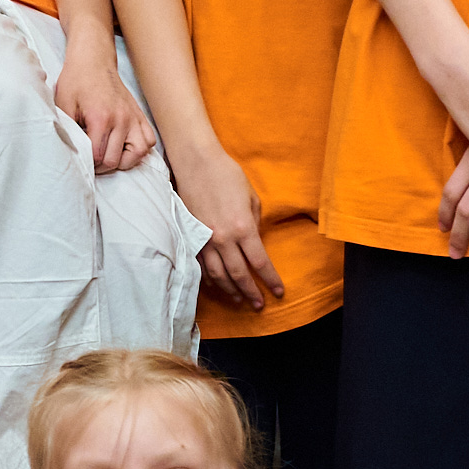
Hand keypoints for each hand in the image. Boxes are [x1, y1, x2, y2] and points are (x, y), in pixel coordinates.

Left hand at [54, 52, 157, 175]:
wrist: (93, 61)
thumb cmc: (76, 82)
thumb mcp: (63, 106)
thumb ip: (68, 131)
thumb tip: (72, 153)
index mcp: (101, 118)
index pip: (99, 156)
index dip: (88, 164)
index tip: (81, 161)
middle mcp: (121, 119)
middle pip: (115, 160)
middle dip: (101, 166)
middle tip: (91, 162)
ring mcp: (133, 117)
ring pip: (138, 154)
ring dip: (123, 161)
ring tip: (110, 156)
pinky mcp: (139, 115)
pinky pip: (149, 141)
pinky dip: (139, 149)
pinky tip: (124, 146)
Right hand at [171, 145, 283, 312]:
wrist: (196, 164)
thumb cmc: (227, 176)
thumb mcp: (252, 199)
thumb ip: (254, 224)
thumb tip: (255, 242)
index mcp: (242, 227)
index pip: (260, 263)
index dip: (270, 280)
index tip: (277, 292)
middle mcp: (223, 238)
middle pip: (239, 275)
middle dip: (251, 293)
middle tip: (259, 305)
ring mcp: (204, 240)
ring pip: (218, 275)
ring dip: (230, 291)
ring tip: (240, 299)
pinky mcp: (191, 237)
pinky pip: (202, 266)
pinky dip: (211, 279)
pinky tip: (218, 285)